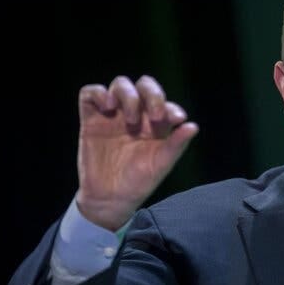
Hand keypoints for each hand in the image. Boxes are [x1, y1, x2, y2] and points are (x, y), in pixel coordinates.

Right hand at [75, 75, 198, 230]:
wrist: (109, 199)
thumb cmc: (139, 182)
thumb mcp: (161, 164)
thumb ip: (176, 144)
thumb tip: (193, 126)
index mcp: (155, 123)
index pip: (164, 102)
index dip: (171, 107)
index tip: (177, 119)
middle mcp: (136, 114)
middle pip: (144, 85)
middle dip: (152, 94)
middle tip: (156, 115)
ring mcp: (113, 115)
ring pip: (120, 85)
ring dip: (128, 95)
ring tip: (131, 118)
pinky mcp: (91, 119)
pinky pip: (90, 93)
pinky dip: (98, 93)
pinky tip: (108, 107)